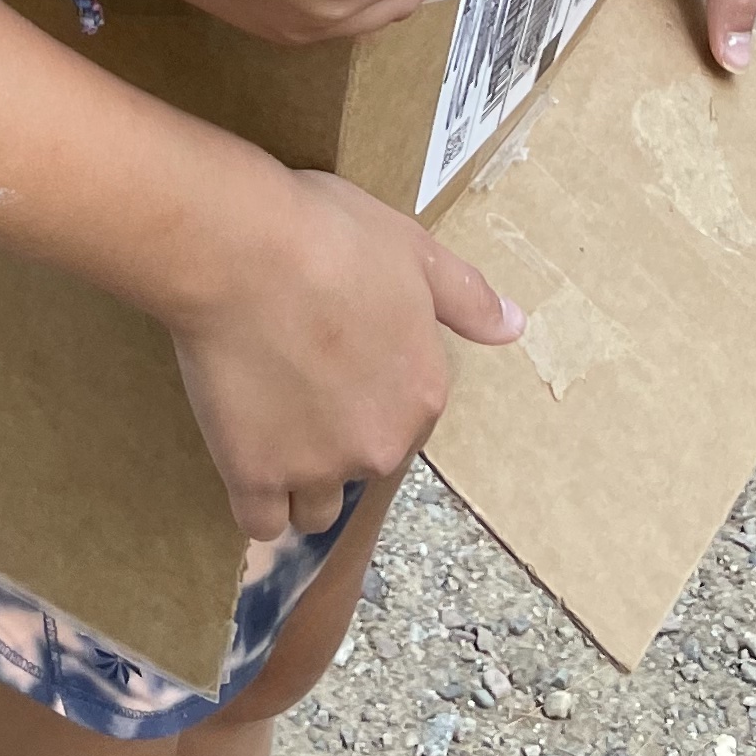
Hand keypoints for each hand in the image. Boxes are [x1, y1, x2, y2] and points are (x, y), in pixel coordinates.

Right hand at [168, 154, 522, 542]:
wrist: (243, 251)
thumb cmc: (328, 236)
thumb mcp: (413, 250)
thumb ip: (466, 298)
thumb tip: (515, 326)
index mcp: (422, 395)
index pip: (407, 422)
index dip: (371, 392)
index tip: (337, 356)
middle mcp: (379, 445)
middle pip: (363, 465)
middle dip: (336, 437)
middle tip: (295, 377)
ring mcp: (316, 468)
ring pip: (315, 507)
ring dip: (299, 480)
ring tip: (267, 424)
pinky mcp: (255, 477)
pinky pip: (260, 519)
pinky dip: (253, 497)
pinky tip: (241, 456)